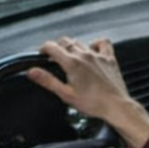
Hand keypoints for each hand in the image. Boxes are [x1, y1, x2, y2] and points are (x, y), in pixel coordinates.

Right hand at [29, 37, 148, 147]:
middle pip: (65, 41)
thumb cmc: (93, 103)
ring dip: (72, 46)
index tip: (42, 53)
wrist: (116, 106)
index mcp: (72, 63)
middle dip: (57, 47)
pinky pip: (102, 43)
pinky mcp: (109, 58)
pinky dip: (95, 43)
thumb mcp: (65, 94)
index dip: (44, 49)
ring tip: (69, 57)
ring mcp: (98, 55)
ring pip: (80, 42)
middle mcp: (84, 55)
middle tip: (53, 57)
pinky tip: (92, 49)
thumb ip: (47, 80)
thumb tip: (32, 72)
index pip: (52, 47)